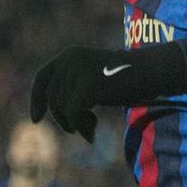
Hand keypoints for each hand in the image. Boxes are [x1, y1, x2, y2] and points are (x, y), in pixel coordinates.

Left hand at [29, 44, 184, 141]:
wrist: (150, 71)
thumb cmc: (125, 77)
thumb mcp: (94, 76)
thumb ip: (73, 87)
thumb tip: (50, 111)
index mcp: (70, 54)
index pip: (42, 78)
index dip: (36, 100)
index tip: (36, 120)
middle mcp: (70, 60)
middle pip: (52, 99)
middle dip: (64, 119)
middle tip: (83, 128)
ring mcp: (79, 72)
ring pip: (62, 109)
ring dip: (74, 124)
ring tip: (92, 128)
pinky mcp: (88, 86)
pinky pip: (73, 114)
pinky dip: (81, 127)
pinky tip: (93, 132)